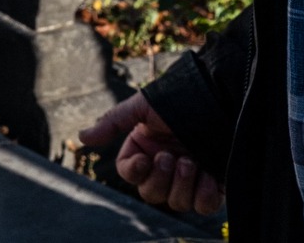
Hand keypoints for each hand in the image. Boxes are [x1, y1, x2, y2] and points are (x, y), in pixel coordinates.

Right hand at [78, 92, 224, 214]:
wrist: (221, 98)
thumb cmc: (181, 99)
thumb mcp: (143, 106)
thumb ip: (113, 122)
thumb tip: (82, 137)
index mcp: (147, 148)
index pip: (130, 173)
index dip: (134, 171)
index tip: (143, 159)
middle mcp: (166, 165)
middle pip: (152, 193)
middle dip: (160, 178)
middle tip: (172, 157)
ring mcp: (190, 177)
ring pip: (176, 202)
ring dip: (182, 185)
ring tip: (191, 161)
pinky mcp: (214, 185)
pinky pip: (204, 206)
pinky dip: (204, 194)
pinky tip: (209, 174)